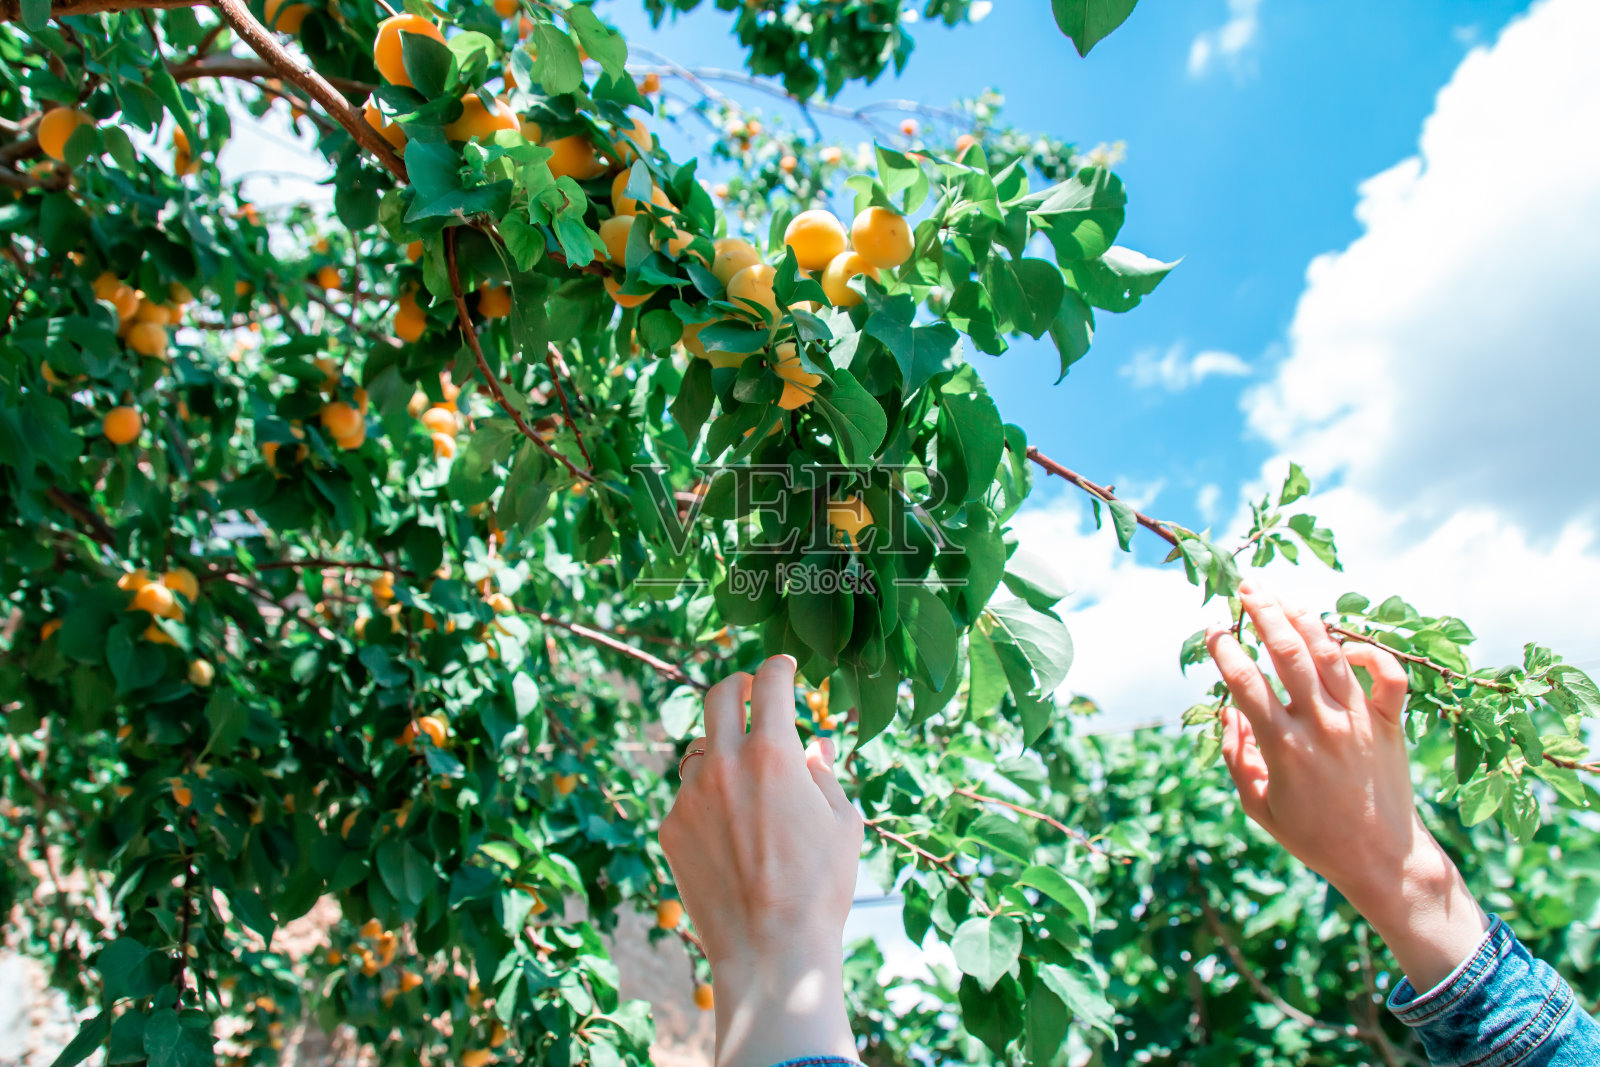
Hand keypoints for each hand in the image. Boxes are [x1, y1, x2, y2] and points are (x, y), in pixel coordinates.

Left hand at [659, 655, 863, 1066]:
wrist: (770, 950)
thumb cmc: (820, 888)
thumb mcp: (842, 823)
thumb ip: (823, 774)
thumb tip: (814, 747)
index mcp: (773, 753)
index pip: (771, 683)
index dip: (780, 667)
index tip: (786, 667)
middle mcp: (725, 764)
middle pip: (719, 695)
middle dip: (738, 686)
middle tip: (752, 693)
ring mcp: (691, 794)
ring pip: (698, 747)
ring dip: (720, 746)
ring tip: (743, 770)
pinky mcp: (671, 826)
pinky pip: (687, 794)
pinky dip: (707, 795)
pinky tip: (728, 826)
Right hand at [1207, 581, 1487, 991]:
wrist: (1382, 859)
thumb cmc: (1314, 836)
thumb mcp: (1258, 806)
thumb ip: (1236, 756)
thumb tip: (1228, 711)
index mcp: (1283, 748)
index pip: (1245, 683)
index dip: (1224, 650)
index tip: (1213, 629)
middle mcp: (1321, 727)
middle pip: (1288, 654)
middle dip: (1264, 614)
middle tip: (1247, 589)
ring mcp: (1359, 722)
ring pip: (1332, 655)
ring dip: (1306, 620)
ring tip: (1286, 599)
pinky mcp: (1391, 724)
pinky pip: (1388, 677)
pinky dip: (1370, 653)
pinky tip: (1345, 644)